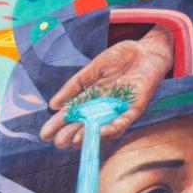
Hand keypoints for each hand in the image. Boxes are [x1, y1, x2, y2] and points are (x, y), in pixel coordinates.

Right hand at [40, 25, 174, 147]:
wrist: (147, 49)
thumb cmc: (121, 57)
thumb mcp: (93, 68)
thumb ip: (75, 85)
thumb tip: (53, 104)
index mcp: (92, 97)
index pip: (72, 113)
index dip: (59, 124)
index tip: (45, 134)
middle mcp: (104, 107)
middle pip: (85, 124)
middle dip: (71, 133)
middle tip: (58, 142)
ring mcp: (119, 109)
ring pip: (102, 126)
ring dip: (90, 134)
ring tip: (75, 141)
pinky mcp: (135, 108)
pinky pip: (124, 121)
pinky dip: (114, 127)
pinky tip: (101, 131)